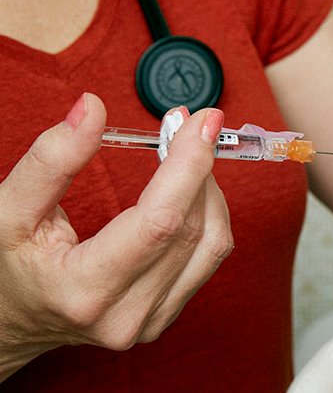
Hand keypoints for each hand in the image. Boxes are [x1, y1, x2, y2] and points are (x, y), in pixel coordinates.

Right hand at [0, 94, 232, 379]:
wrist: (9, 320)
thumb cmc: (7, 264)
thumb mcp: (8, 210)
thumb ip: (52, 160)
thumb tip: (92, 108)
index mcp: (84, 290)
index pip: (161, 222)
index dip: (190, 165)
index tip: (204, 121)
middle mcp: (127, 314)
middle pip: (192, 227)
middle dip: (199, 165)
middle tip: (192, 124)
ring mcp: (151, 322)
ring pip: (213, 242)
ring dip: (209, 188)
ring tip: (188, 153)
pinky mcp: (167, 317)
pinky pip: (210, 256)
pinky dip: (208, 213)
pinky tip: (190, 189)